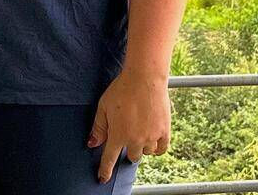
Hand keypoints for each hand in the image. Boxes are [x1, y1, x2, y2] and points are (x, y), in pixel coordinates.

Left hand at [88, 67, 170, 182]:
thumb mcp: (103, 107)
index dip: (105, 171)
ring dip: (142, 147)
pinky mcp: (164, 130)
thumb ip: (98, 127)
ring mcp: (151, 136)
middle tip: (128, 138)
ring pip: (146, 152)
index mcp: (117, 135)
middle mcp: (135, 140)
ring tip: (140, 133)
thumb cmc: (121, 90)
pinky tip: (153, 142)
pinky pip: (161, 148)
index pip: (109, 160)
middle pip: (131, 156)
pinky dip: (157, 148)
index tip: (103, 179)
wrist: (145, 78)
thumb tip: (92, 144)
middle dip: (128, 150)